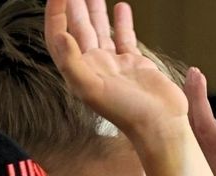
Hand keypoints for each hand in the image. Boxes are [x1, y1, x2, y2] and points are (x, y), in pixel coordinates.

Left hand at [44, 0, 186, 138]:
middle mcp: (95, 67)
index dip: (56, 13)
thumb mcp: (92, 89)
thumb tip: (59, 34)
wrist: (160, 124)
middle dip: (74, 5)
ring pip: (100, 30)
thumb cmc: (127, 113)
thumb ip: (71, 62)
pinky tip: (121, 6)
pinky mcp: (135, 64)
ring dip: (94, 10)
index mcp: (80, 72)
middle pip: (78, 29)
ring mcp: (115, 65)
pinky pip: (124, 38)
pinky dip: (122, 22)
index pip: (60, 36)